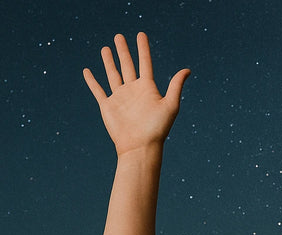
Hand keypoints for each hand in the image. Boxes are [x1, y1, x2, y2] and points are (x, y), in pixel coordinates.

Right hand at [83, 32, 189, 155]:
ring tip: (106, 48)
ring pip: (113, 74)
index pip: (145, 63)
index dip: (143, 49)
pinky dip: (92, 81)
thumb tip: (187, 69)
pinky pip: (98, 90)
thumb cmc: (157, 128)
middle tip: (119, 36)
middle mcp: (134, 90)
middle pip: (128, 65)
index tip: (140, 34)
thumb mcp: (170, 105)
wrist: (140, 146)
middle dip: (124, 51)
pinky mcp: (108, 106)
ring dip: (109, 62)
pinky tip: (87, 71)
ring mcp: (120, 97)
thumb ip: (176, 86)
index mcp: (148, 88)